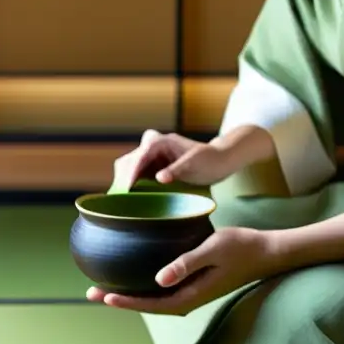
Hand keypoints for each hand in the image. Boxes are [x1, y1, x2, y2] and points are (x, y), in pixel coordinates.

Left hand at [86, 227, 282, 314]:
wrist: (266, 252)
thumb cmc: (241, 247)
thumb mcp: (213, 250)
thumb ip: (186, 264)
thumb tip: (159, 279)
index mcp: (191, 296)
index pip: (152, 304)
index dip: (127, 302)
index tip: (104, 296)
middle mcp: (188, 299)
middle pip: (147, 304)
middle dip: (119, 299)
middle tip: (90, 293)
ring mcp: (190, 292)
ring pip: (152, 298)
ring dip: (128, 293)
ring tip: (102, 288)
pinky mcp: (192, 283)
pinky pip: (161, 289)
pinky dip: (142, 285)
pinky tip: (130, 275)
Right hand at [113, 129, 233, 190]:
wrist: (220, 160)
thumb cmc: (209, 161)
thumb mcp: (194, 165)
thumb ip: (176, 170)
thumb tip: (159, 178)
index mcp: (160, 142)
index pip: (139, 158)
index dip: (130, 175)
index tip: (126, 190)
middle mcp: (151, 146)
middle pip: (129, 161)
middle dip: (124, 179)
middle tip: (123, 199)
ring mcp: (151, 156)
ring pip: (129, 167)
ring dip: (126, 182)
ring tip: (124, 201)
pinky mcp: (152, 166)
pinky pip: (136, 174)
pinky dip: (132, 185)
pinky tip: (132, 198)